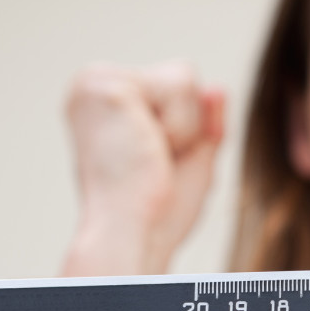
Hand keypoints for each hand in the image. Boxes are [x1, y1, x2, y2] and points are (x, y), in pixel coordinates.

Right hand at [65, 62, 224, 271]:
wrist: (134, 236)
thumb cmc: (155, 211)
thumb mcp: (189, 158)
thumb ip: (205, 122)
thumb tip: (218, 88)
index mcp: (102, 100)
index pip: (172, 85)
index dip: (183, 128)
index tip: (152, 162)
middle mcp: (91, 84)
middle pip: (181, 74)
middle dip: (186, 124)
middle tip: (153, 163)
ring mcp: (95, 82)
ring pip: (183, 76)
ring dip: (183, 128)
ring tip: (149, 158)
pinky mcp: (111, 88)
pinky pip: (181, 87)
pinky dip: (180, 128)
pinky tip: (147, 151)